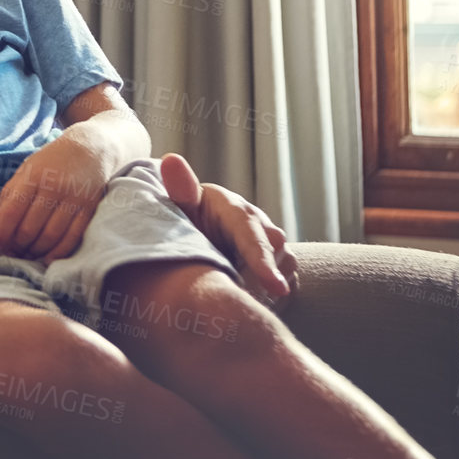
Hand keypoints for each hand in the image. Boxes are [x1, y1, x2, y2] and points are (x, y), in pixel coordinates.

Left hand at [0, 136, 108, 261]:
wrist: (89, 149)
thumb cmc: (51, 162)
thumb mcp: (26, 171)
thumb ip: (10, 195)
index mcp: (33, 177)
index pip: (13, 211)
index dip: (2, 232)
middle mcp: (53, 188)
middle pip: (31, 227)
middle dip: (18, 245)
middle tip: (12, 251)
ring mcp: (73, 199)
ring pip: (51, 236)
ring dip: (36, 251)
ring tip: (28, 254)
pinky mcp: (89, 209)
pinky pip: (72, 237)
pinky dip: (58, 252)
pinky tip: (48, 257)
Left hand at [159, 152, 297, 298]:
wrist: (203, 231)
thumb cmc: (189, 217)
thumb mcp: (182, 206)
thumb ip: (180, 190)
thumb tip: (171, 159)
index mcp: (235, 209)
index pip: (253, 234)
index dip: (263, 261)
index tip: (275, 287)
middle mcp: (261, 225)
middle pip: (276, 255)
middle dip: (259, 281)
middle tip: (231, 296)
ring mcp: (276, 247)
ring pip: (285, 273)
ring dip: (262, 290)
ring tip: (230, 292)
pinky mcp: (283, 267)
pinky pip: (287, 288)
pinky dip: (269, 299)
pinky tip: (244, 297)